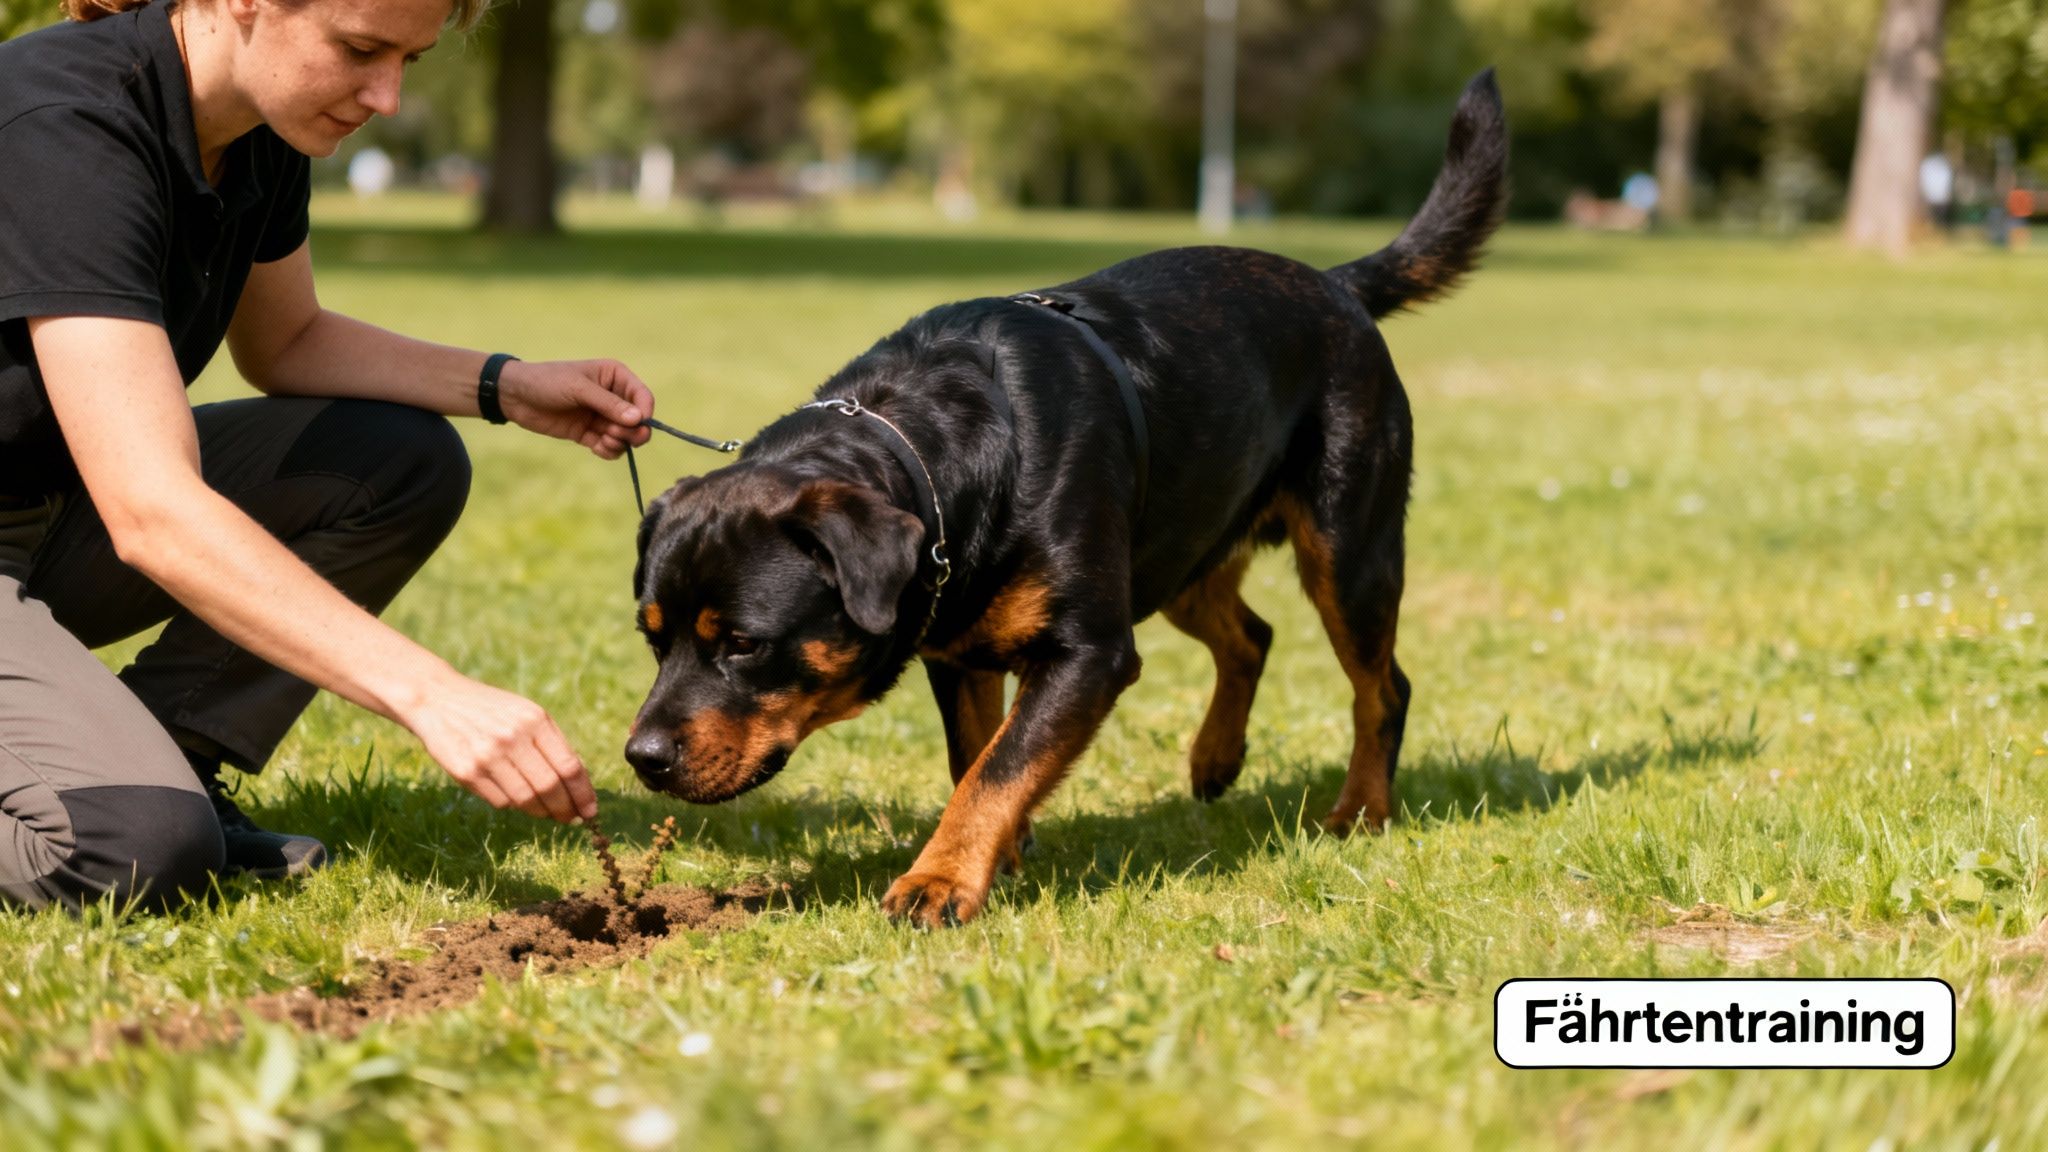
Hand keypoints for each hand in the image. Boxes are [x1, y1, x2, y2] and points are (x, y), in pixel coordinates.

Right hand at [402, 673, 599, 823]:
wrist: (438, 700)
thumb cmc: (492, 710)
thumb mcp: (527, 713)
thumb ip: (553, 743)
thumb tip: (580, 784)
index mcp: (534, 720)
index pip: (569, 767)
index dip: (583, 794)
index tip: (590, 810)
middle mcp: (512, 738)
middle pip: (550, 787)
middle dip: (566, 808)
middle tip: (572, 818)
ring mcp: (487, 756)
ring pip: (526, 799)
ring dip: (542, 812)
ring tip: (549, 813)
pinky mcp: (466, 773)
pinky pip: (501, 801)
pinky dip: (515, 805)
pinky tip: (518, 798)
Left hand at [497, 358, 655, 459]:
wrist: (515, 396)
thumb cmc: (547, 382)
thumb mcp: (579, 389)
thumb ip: (609, 404)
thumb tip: (639, 419)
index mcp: (615, 377)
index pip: (643, 397)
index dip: (645, 413)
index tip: (637, 426)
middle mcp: (613, 397)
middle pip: (638, 421)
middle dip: (632, 432)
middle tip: (615, 435)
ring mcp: (601, 416)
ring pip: (625, 437)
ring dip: (619, 443)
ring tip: (602, 441)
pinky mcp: (589, 433)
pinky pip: (610, 447)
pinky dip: (608, 451)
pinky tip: (596, 448)